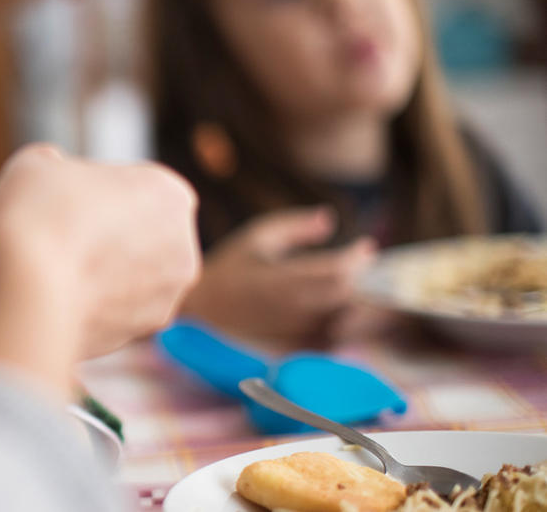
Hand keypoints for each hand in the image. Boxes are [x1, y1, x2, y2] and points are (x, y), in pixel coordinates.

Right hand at [0, 144, 200, 400]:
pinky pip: (78, 308)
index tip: (35, 193)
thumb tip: (49, 176)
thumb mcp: (36, 162)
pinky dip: (41, 296)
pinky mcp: (127, 339)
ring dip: (32, 261)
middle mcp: (177, 251)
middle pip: (100, 233)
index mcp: (169, 196)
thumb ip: (50, 167)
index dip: (67, 186)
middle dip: (42, 228)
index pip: (116, 185)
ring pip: (85, 273)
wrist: (30, 289)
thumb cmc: (39, 214)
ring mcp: (156, 300)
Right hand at [181, 206, 375, 339]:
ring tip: (368, 293)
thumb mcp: (256, 237)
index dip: (358, 257)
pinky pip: (334, 341)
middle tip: (374, 272)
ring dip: (363, 308)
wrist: (198, 314)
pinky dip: (347, 327)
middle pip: (346, 298)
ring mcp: (292, 334)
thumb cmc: (228, 269)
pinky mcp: (295, 352)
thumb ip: (294, 225)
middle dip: (367, 283)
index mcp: (278, 277)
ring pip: (346, 324)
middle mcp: (288, 309)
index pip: (335, 269)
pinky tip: (348, 314)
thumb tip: (330, 219)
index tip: (366, 248)